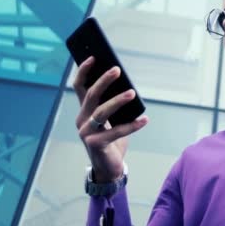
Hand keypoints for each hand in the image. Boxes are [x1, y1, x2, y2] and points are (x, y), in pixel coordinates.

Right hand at [73, 56, 147, 182]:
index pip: (80, 86)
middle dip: (104, 81)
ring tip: (132, 93)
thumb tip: (128, 87)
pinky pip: (116, 132)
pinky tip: (144, 119)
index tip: (94, 57)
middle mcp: (82, 120)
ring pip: (102, 112)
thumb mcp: (113, 120)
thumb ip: (115, 105)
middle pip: (91, 96)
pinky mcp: (95, 144)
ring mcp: (86, 133)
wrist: (109, 168)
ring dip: (118, 101)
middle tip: (117, 70)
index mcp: (85, 111)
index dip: (84, 71)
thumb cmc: (112, 140)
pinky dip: (132, 125)